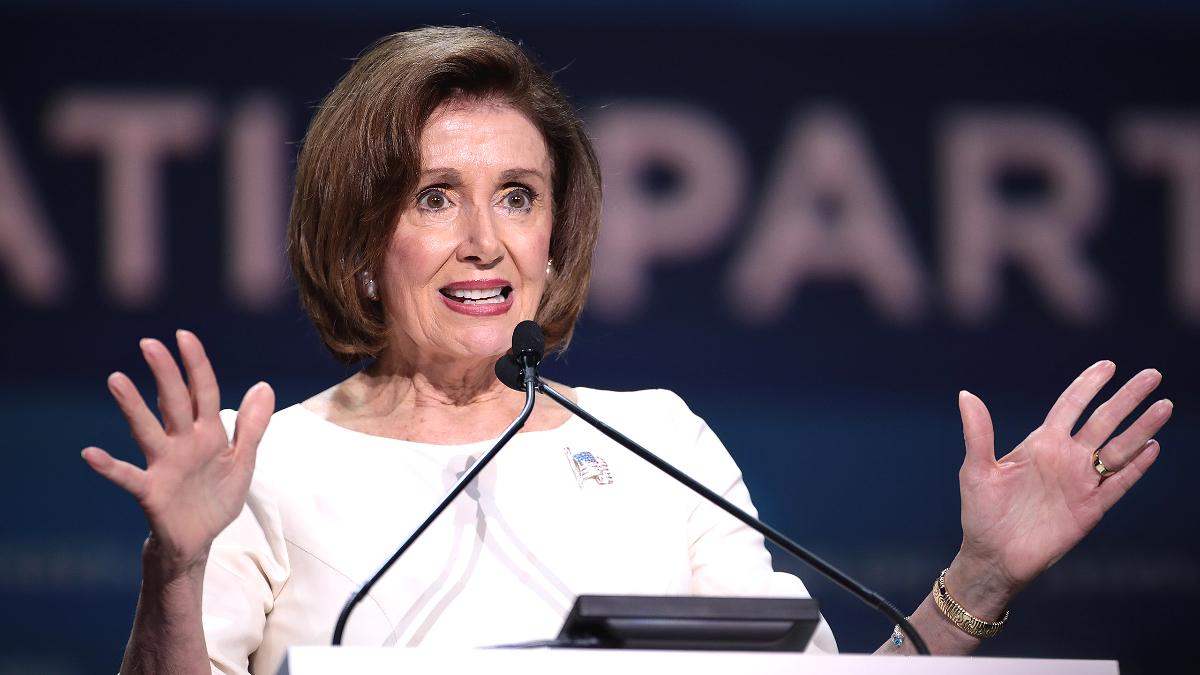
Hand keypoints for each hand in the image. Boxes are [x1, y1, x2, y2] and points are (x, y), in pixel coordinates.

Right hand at [82, 330, 274, 573]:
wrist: (201, 540)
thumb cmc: (217, 496)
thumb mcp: (243, 460)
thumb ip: (252, 425)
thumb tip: (264, 385)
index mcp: (208, 433)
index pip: (203, 392)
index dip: (196, 365)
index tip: (184, 336)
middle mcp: (182, 442)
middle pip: (173, 402)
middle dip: (165, 374)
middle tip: (149, 344)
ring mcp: (164, 465)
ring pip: (147, 430)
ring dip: (133, 407)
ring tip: (117, 380)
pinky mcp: (151, 491)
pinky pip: (128, 476)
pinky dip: (110, 466)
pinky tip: (91, 453)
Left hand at [949, 361, 1170, 614]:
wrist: (994, 557)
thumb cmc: (981, 512)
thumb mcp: (976, 470)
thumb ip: (978, 433)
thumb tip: (966, 395)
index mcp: (1040, 444)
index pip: (1070, 405)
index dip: (1089, 384)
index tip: (1108, 365)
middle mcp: (1065, 458)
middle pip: (1103, 421)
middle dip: (1127, 398)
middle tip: (1152, 374)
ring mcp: (1081, 483)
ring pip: (1118, 449)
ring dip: (1141, 428)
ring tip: (1164, 406)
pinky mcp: (1091, 509)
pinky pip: (1119, 484)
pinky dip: (1136, 467)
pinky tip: (1153, 447)